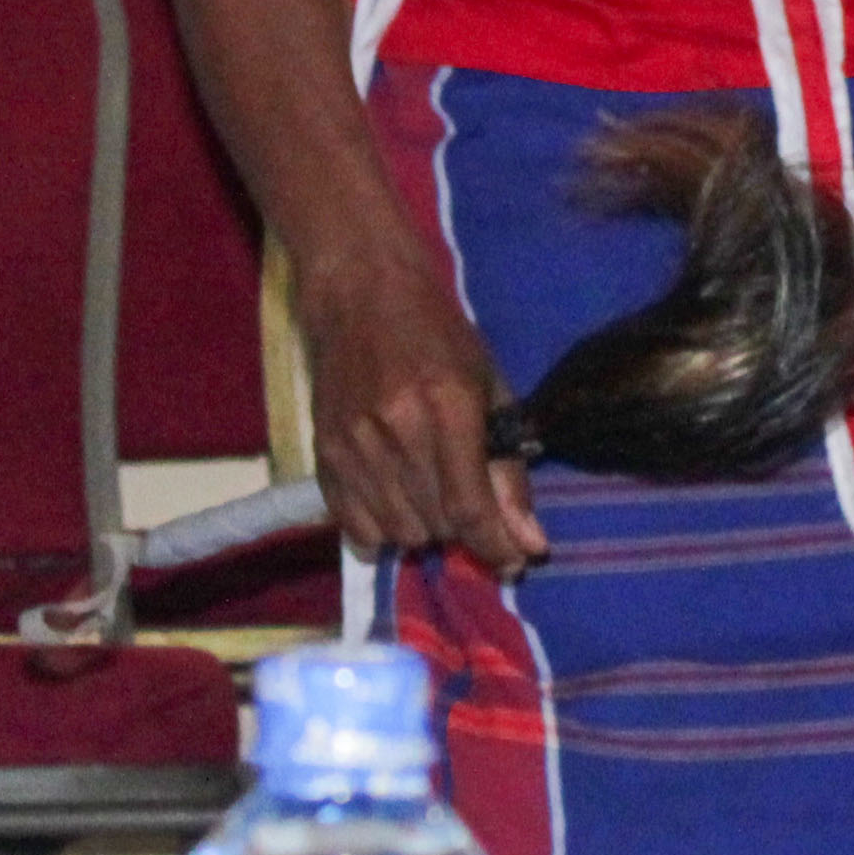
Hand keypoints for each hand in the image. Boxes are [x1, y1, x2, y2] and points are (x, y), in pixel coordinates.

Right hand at [305, 252, 542, 572]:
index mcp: (447, 406)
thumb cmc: (437, 333)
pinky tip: (395, 497)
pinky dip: (382, 528)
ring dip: (425, 527)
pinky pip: (356, 529)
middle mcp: (396, 431)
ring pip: (399, 534)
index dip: (497, 547)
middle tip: (467, 495)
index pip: (471, 508)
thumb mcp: (490, 387)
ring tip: (430, 491)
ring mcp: (353, 445)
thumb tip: (530, 543)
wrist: (360, 293)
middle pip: (437, 526)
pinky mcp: (323, 454)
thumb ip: (509, 469)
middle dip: (464, 527)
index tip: (516, 561)